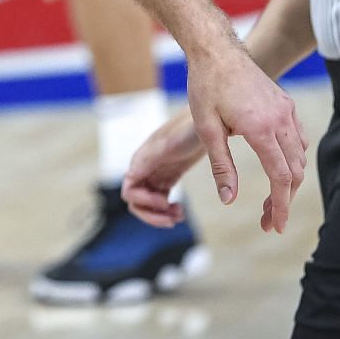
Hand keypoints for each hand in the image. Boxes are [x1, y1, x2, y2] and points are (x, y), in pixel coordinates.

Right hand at [122, 110, 204, 227]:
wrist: (210, 120)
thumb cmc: (189, 128)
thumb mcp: (171, 143)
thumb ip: (152, 157)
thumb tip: (130, 175)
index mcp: (141, 161)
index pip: (129, 191)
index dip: (144, 202)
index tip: (166, 201)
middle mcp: (145, 169)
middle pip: (135, 202)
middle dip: (151, 214)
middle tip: (173, 218)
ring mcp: (156, 173)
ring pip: (147, 204)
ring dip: (159, 215)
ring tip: (179, 216)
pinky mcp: (168, 175)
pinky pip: (160, 199)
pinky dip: (167, 210)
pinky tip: (180, 211)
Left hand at [182, 43, 305, 231]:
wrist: (216, 50)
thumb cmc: (206, 86)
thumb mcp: (207, 129)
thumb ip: (221, 166)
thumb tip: (229, 200)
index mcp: (261, 128)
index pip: (281, 178)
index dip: (280, 206)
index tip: (274, 225)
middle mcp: (281, 119)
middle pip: (295, 172)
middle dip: (284, 200)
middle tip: (268, 221)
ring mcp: (286, 110)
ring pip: (299, 156)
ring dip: (289, 181)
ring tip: (270, 199)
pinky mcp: (286, 104)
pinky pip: (298, 139)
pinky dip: (292, 159)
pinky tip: (278, 168)